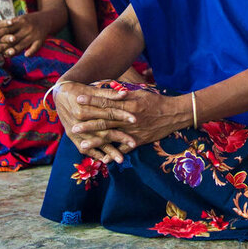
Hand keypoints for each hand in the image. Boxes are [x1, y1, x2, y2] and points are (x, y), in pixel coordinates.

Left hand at [0, 13, 49, 57]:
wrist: (47, 19)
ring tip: (7, 55)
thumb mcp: (20, 19)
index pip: (8, 28)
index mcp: (20, 22)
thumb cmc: (29, 20)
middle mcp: (27, 28)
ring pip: (23, 43)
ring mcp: (34, 34)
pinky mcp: (41, 39)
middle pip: (13, 38)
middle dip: (3, 45)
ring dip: (15, 49)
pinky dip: (32, 50)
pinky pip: (36, 46)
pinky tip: (26, 55)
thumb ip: (10, 26)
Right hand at [53, 81, 137, 163]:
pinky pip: (84, 149)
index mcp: (86, 109)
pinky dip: (95, 154)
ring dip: (109, 151)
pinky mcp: (72, 137)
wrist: (60, 94)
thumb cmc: (79, 90)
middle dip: (119, 138)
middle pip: (103, 131)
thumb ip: (108, 94)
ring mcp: (75, 132)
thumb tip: (125, 93)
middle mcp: (80, 122)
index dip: (122, 116)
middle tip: (134, 144)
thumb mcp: (92, 90)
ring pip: (95, 143)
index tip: (135, 120)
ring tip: (121, 159)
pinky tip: (106, 160)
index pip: (108, 113)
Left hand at [68, 87, 188, 152]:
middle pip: (106, 120)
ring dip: (97, 141)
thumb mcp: (141, 93)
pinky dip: (114, 154)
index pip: (106, 102)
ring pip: (112, 136)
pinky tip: (103, 159)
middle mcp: (129, 118)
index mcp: (129, 104)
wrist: (174, 114)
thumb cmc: (157, 101)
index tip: (78, 99)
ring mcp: (133, 131)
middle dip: (88, 123)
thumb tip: (108, 89)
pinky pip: (124, 148)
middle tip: (73, 125)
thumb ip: (124, 93)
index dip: (92, 100)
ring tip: (82, 145)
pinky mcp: (138, 141)